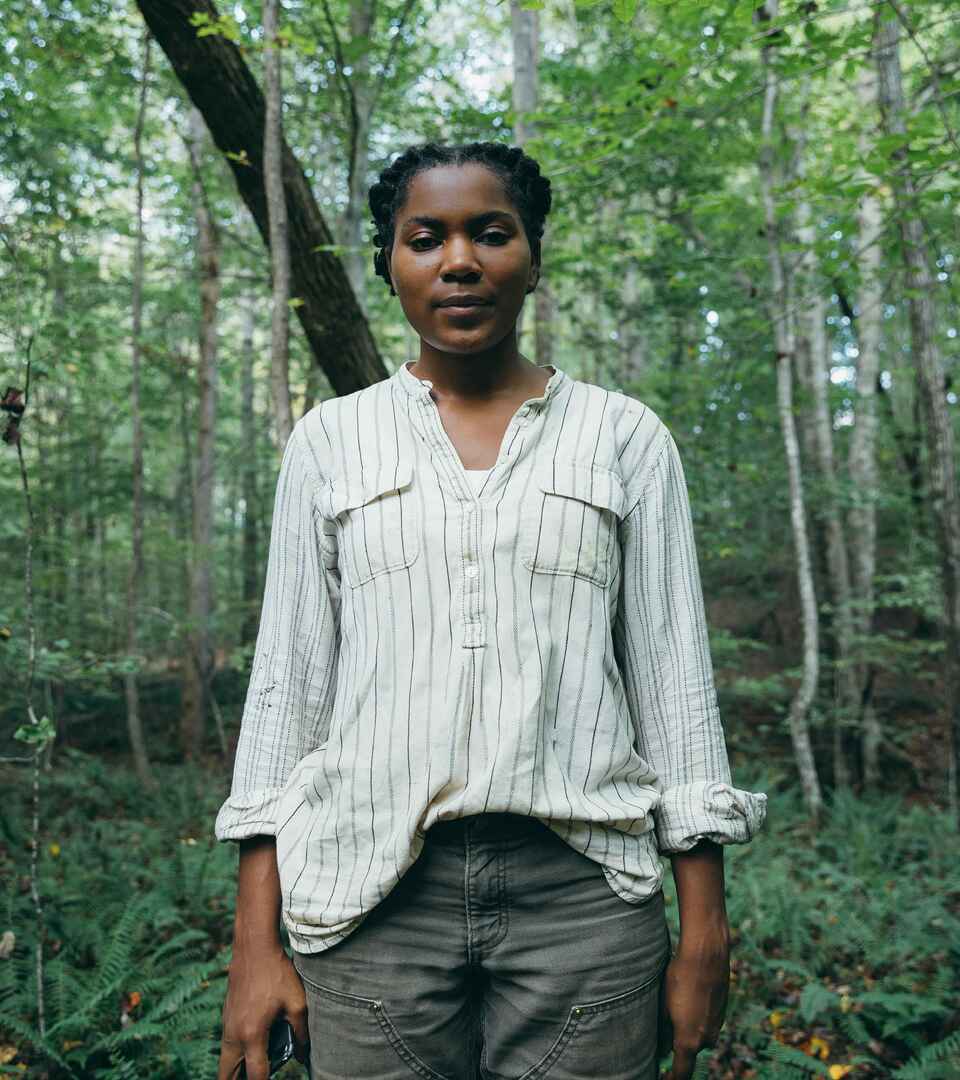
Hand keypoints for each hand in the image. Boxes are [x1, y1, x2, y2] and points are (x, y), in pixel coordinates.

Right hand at [217, 942, 309, 1079]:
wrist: (254, 948)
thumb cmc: (277, 973)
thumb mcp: (297, 1002)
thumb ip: (301, 1032)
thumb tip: (303, 1055)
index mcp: (252, 1035)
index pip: (256, 1075)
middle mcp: (234, 1035)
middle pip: (227, 1076)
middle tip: (260, 1076)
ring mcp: (226, 1026)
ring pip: (225, 1062)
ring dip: (237, 1070)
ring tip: (260, 1064)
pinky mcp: (226, 1017)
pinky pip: (227, 1046)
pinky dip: (236, 1054)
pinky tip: (256, 1045)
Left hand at [658, 923, 729, 1078]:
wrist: (707, 954)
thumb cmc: (680, 978)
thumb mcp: (663, 1006)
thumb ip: (662, 1033)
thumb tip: (661, 1051)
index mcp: (689, 1041)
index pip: (681, 1072)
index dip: (671, 1079)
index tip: (661, 1078)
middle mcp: (707, 1038)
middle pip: (689, 1052)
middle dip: (676, 1045)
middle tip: (662, 1026)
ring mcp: (717, 1026)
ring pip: (698, 1035)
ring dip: (687, 1028)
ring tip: (674, 1004)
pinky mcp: (722, 1012)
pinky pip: (706, 1022)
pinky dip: (696, 1017)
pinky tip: (687, 996)